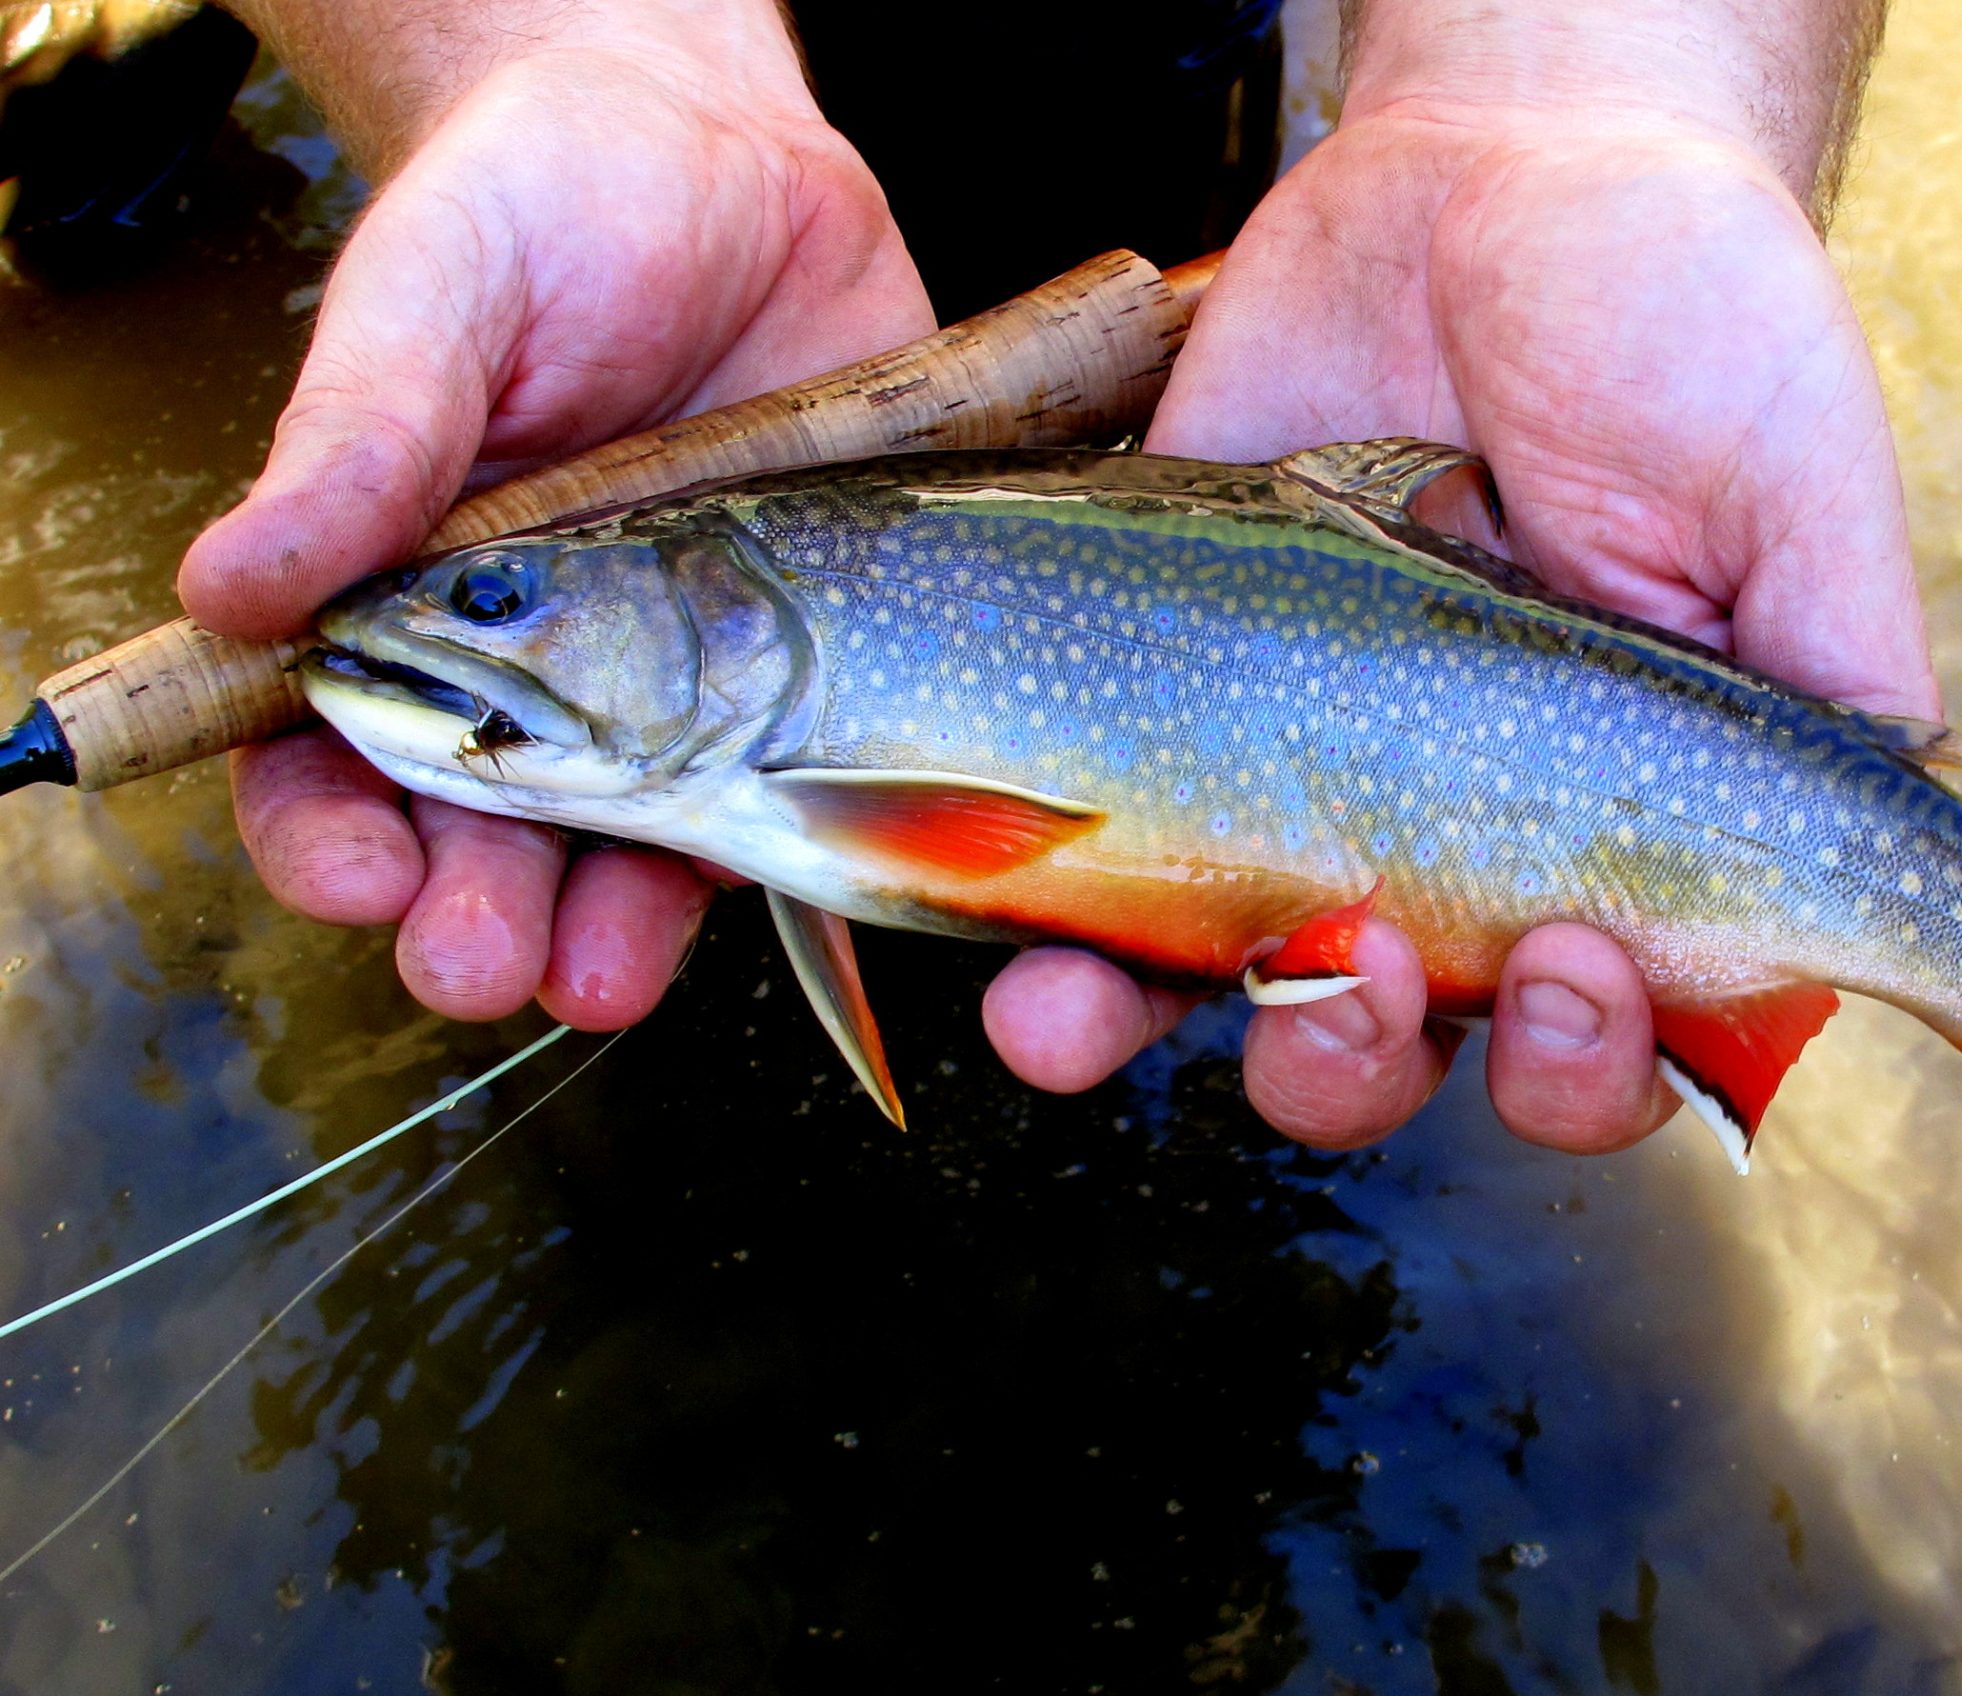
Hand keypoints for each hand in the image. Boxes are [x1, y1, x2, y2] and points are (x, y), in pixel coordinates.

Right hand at [181, 18, 934, 1028]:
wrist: (738, 172)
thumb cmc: (547, 212)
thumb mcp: (441, 297)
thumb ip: (360, 441)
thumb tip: (227, 585)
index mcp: (406, 596)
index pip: (330, 754)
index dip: (328, 830)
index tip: (352, 871)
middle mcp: (533, 665)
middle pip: (480, 836)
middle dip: (469, 917)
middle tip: (476, 961)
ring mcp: (673, 685)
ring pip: (625, 850)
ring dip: (603, 930)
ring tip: (596, 979)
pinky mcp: (800, 675)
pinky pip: (783, 791)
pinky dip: (767, 856)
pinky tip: (759, 882)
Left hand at [982, 92, 1936, 1151]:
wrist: (1499, 166)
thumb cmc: (1687, 323)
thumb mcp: (1807, 503)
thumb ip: (1840, 690)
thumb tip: (1890, 880)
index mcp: (1629, 834)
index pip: (1619, 1038)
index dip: (1590, 1066)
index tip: (1573, 965)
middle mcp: (1467, 841)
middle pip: (1418, 1057)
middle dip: (1376, 1059)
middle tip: (1376, 954)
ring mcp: (1307, 791)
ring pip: (1248, 1005)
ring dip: (1201, 1039)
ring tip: (1145, 1005)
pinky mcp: (1165, 721)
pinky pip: (1099, 888)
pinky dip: (1061, 966)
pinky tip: (1032, 975)